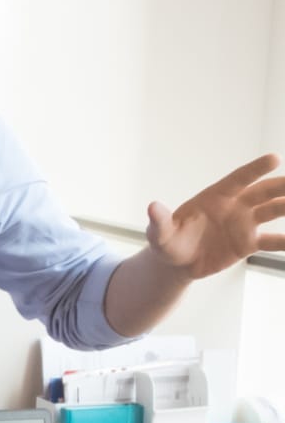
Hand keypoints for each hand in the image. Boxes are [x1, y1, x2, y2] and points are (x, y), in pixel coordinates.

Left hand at [145, 153, 284, 278]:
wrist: (177, 263)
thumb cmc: (167, 242)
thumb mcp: (160, 235)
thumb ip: (160, 221)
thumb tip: (152, 207)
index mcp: (215, 197)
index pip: (239, 179)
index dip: (255, 169)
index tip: (275, 158)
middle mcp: (235, 206)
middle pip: (264, 192)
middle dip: (283, 186)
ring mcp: (244, 224)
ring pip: (274, 211)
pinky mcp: (248, 243)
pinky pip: (273, 241)